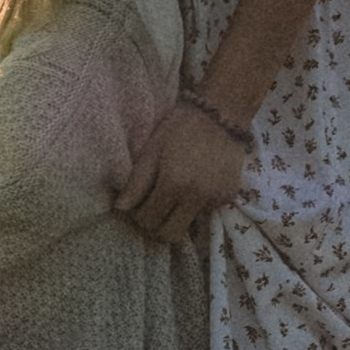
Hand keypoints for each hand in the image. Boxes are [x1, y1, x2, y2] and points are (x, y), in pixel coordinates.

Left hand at [116, 98, 246, 244]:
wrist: (220, 115)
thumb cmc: (178, 129)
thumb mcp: (151, 151)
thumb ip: (136, 183)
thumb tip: (120, 208)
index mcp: (174, 184)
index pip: (148, 220)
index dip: (138, 216)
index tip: (137, 205)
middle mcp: (197, 197)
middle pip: (170, 235)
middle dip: (156, 227)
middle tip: (151, 210)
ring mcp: (216, 199)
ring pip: (188, 226)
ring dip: (177, 217)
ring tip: (173, 195)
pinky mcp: (229, 197)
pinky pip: (205, 212)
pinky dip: (196, 205)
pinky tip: (194, 184)